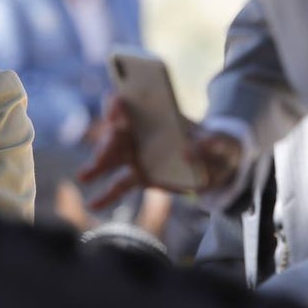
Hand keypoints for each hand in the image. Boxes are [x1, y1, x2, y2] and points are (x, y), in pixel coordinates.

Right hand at [78, 99, 240, 209]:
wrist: (218, 166)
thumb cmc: (218, 146)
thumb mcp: (221, 143)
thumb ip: (211, 144)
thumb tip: (188, 150)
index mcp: (157, 115)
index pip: (131, 103)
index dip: (120, 103)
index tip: (119, 104)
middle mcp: (141, 132)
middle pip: (117, 132)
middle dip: (109, 139)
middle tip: (104, 152)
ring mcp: (137, 155)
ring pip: (112, 157)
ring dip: (97, 165)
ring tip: (85, 175)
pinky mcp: (140, 177)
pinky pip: (119, 185)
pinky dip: (105, 194)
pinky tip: (93, 203)